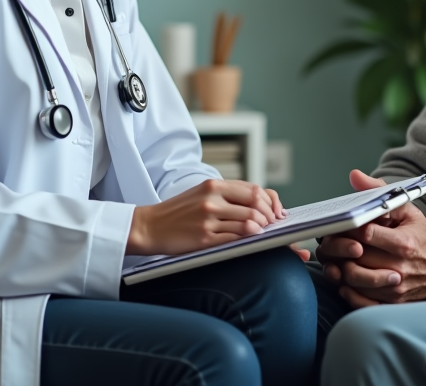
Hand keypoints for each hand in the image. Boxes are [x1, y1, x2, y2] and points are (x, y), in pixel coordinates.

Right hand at [126, 180, 288, 255]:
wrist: (149, 226)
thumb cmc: (178, 212)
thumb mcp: (201, 194)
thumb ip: (227, 195)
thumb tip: (259, 202)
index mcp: (213, 185)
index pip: (253, 189)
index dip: (270, 201)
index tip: (276, 211)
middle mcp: (212, 199)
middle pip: (255, 204)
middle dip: (270, 215)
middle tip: (274, 224)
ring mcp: (208, 219)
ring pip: (248, 222)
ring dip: (261, 228)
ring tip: (264, 232)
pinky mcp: (204, 238)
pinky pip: (235, 238)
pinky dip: (248, 238)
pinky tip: (252, 240)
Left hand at [318, 170, 425, 306]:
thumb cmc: (424, 237)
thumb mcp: (408, 210)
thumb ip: (379, 193)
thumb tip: (354, 176)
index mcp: (403, 243)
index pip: (363, 233)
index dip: (347, 228)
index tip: (343, 224)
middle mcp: (399, 268)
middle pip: (354, 259)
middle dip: (338, 249)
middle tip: (333, 241)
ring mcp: (396, 288)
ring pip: (353, 281)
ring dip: (340, 269)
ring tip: (339, 258)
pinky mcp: (393, 303)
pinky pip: (361, 302)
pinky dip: (348, 292)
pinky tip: (346, 279)